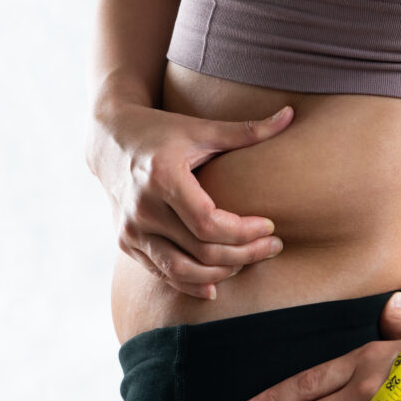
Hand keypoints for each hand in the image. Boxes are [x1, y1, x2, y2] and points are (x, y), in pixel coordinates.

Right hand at [85, 99, 293, 298]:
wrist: (109, 140)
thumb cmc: (162, 131)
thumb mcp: (201, 128)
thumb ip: (246, 130)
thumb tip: (291, 115)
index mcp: (162, 177)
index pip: (208, 223)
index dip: (244, 232)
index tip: (270, 226)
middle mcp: (143, 207)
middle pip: (201, 251)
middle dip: (243, 254)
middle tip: (272, 247)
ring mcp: (131, 228)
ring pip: (180, 272)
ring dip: (220, 275)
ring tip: (247, 262)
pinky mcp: (125, 241)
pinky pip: (162, 273)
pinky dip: (191, 284)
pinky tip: (216, 285)